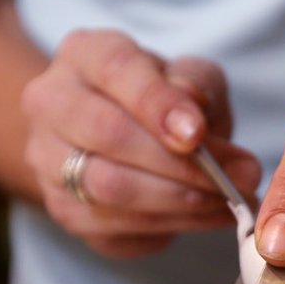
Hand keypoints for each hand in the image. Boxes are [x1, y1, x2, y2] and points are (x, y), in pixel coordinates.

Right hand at [22, 29, 260, 257]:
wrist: (115, 135)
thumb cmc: (160, 100)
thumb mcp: (189, 75)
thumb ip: (197, 86)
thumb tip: (195, 123)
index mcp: (83, 55)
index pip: (116, 71)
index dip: (158, 104)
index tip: (198, 135)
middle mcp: (51, 105)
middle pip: (108, 135)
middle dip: (179, 163)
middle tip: (236, 178)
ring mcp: (47, 163)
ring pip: (109, 190)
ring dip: (179, 202)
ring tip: (229, 202)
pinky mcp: (64, 211)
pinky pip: (115, 228)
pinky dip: (169, 226)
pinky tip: (206, 217)